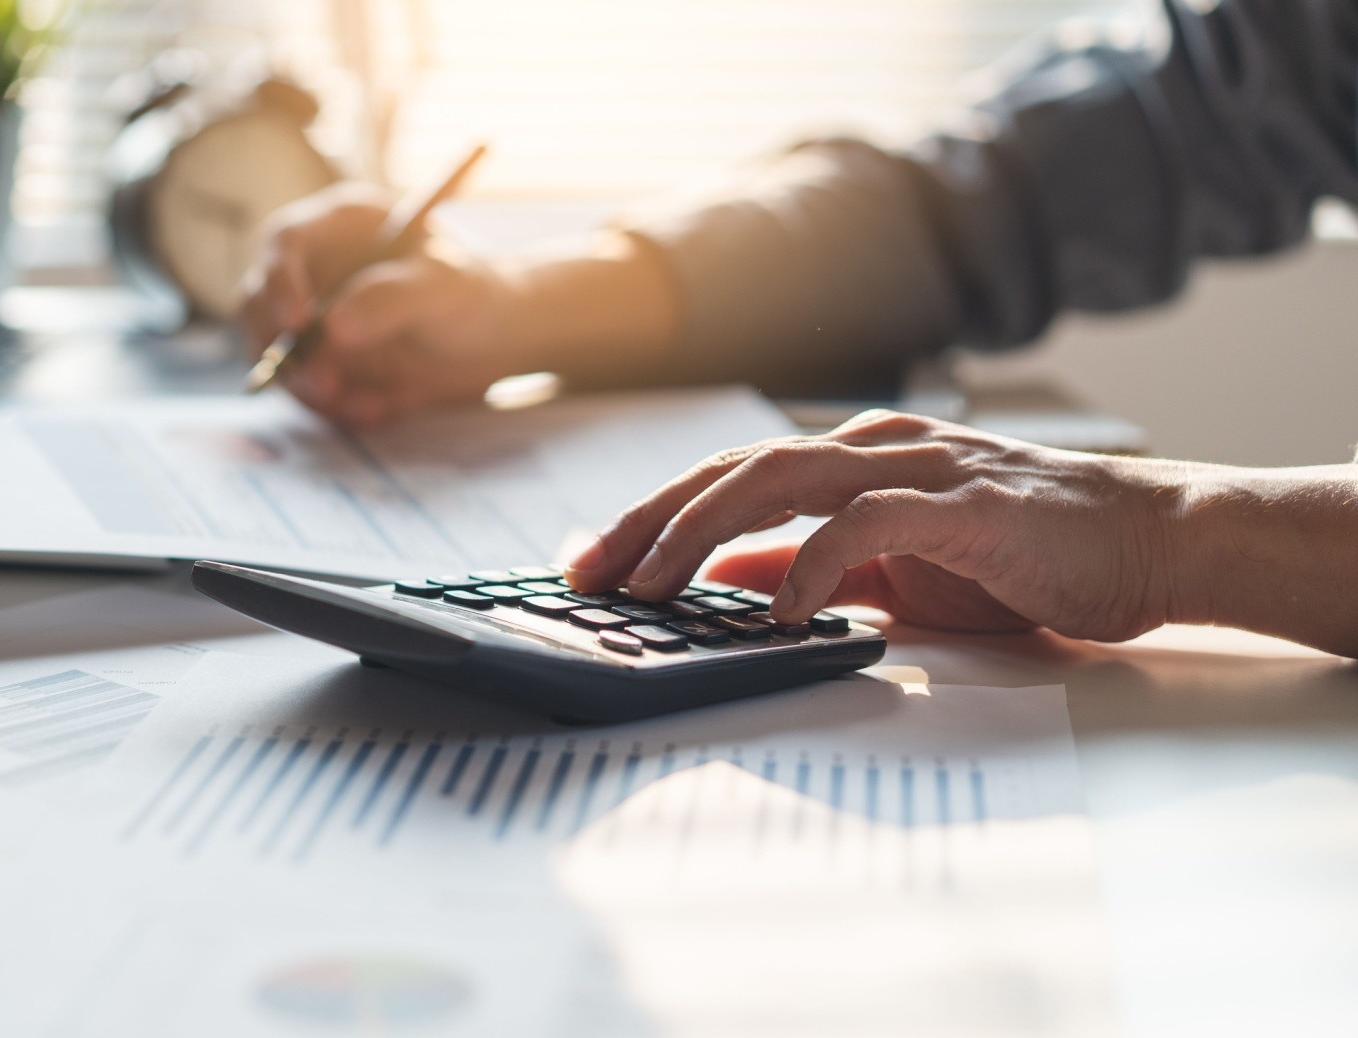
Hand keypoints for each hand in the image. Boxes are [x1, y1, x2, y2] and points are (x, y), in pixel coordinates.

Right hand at [238, 183, 537, 427]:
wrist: (493, 340)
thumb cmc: (472, 295)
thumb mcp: (443, 289)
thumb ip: (391, 299)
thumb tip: (332, 327)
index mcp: (340, 226)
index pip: (285, 241)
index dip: (280, 282)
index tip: (299, 327)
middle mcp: (314, 267)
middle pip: (259, 302)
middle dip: (285, 351)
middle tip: (326, 386)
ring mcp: (310, 316)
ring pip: (276, 354)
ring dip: (311, 389)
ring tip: (370, 406)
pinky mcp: (319, 359)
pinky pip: (303, 388)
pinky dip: (333, 408)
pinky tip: (379, 410)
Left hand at [564, 410, 1195, 641]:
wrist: (1148, 545)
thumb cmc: (1022, 557)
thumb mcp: (891, 569)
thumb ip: (808, 564)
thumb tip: (720, 577)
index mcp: (852, 460)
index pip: (727, 477)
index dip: (651, 514)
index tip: (590, 563)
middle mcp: (874, 449)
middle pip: (733, 469)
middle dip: (650, 520)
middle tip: (589, 574)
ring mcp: (921, 470)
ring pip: (782, 478)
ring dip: (703, 531)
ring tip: (652, 585)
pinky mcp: (969, 506)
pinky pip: (870, 523)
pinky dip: (814, 561)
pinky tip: (779, 609)